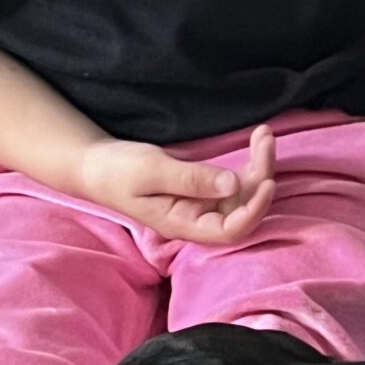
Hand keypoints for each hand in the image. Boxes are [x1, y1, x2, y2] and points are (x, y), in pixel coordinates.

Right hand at [76, 127, 275, 247]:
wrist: (96, 165)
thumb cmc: (117, 171)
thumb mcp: (152, 171)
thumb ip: (191, 179)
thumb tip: (232, 184)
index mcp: (183, 225)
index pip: (230, 231)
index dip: (254, 211)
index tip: (267, 181)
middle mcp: (199, 219)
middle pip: (244, 209)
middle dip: (261, 176)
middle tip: (266, 140)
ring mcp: (203, 204)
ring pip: (244, 192)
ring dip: (259, 165)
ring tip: (264, 134)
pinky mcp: (205, 188)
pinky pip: (236, 180)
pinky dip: (250, 160)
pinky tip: (257, 138)